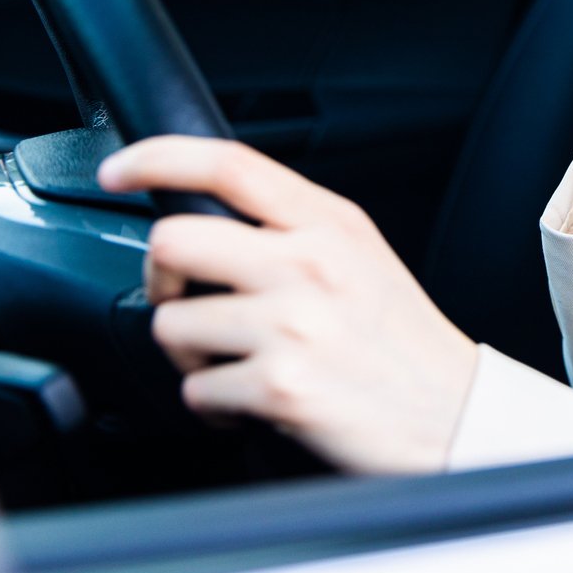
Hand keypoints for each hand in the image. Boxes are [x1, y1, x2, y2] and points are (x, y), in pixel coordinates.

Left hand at [96, 136, 478, 474]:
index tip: (118, 170)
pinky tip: (254, 403)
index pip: (228, 164)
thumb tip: (209, 217)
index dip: (158, 158)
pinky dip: (215, 407)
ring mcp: (293, 325)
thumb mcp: (361, 254)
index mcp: (328, 223)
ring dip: (191, 356)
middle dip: (161, 279)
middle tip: (187, 300)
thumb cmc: (402, 340)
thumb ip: (294, 227)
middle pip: (174, 241)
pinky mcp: (281, 386)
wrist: (454, 414)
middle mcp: (309, 264)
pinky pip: (196, 392)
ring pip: (172, 324)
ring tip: (238, 364)